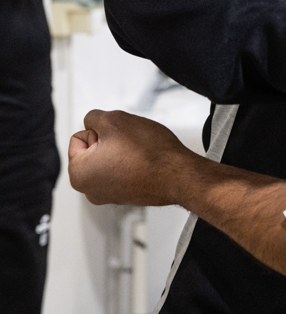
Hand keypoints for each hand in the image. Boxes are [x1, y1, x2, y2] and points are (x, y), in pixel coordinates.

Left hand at [68, 109, 196, 205]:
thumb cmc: (149, 152)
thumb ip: (93, 117)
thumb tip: (92, 123)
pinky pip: (124, 172)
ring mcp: (109, 196)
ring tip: (141, 152)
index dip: (100, 130)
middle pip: (94, 150)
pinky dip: (133, 164)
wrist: (179, 175)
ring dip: (123, 152)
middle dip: (111, 142)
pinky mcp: (127, 196)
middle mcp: (90, 190)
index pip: (79, 137)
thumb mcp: (114, 120)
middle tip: (130, 142)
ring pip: (110, 160)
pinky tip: (147, 162)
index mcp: (79, 174)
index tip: (118, 137)